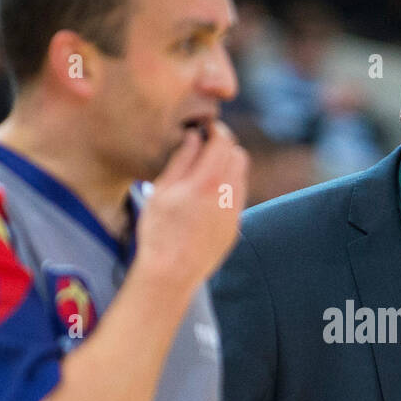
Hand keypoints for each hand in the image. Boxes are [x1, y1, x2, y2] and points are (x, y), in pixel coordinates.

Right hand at [134, 120, 247, 292]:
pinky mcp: (235, 228)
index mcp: (207, 182)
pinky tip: (207, 195)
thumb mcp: (161, 190)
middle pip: (238, 156)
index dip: (215, 129)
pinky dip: (227, 187)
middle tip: (205, 145)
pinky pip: (238, 197)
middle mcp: (228, 196)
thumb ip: (182, 159)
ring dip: (227, 166)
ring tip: (204, 170)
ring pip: (241, 177)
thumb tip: (195, 137)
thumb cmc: (159, 232)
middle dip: (224, 145)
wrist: (171, 274)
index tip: (205, 126)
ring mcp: (235, 214)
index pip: (223, 141)